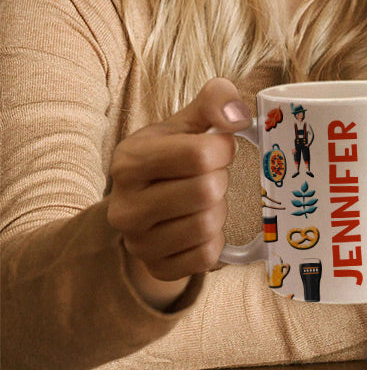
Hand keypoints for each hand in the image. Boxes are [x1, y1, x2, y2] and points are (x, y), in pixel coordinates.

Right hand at [107, 78, 250, 308]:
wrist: (146, 204)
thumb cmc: (173, 156)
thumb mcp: (188, 121)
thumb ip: (215, 101)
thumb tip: (238, 116)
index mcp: (129, 161)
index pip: (199, 154)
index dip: (223, 149)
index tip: (219, 148)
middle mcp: (125, 206)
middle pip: (206, 191)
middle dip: (220, 180)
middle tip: (210, 177)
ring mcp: (137, 243)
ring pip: (208, 225)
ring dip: (219, 210)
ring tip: (204, 201)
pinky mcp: (156, 268)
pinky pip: (207, 257)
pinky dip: (215, 240)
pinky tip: (202, 226)